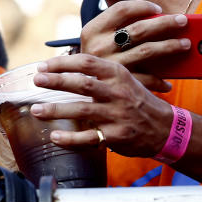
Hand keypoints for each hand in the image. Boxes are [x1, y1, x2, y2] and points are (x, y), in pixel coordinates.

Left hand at [29, 54, 172, 158]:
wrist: (166, 128)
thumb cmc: (136, 100)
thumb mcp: (122, 79)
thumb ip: (96, 73)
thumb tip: (60, 66)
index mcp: (118, 74)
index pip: (87, 62)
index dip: (62, 63)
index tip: (43, 65)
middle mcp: (118, 93)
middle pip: (83, 84)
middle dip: (56, 81)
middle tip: (36, 81)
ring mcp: (117, 115)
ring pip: (82, 110)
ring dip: (56, 110)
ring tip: (36, 110)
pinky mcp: (117, 136)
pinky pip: (89, 138)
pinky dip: (70, 139)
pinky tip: (54, 136)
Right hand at [80, 0, 189, 91]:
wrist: (78, 91)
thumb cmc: (95, 63)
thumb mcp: (96, 42)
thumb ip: (116, 29)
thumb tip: (156, 18)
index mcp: (91, 31)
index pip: (121, 9)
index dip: (142, 6)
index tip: (158, 8)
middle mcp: (98, 47)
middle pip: (139, 29)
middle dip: (165, 23)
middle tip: (182, 20)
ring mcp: (109, 66)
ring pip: (147, 50)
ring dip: (170, 46)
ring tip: (185, 44)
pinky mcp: (117, 83)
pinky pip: (146, 78)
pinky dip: (161, 80)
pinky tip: (169, 80)